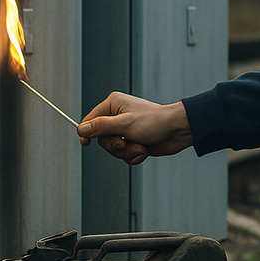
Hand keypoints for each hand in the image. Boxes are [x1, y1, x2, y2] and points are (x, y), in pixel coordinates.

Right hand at [76, 92, 192, 164]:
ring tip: (140, 146)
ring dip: (127, 151)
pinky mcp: (134, 141)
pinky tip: (144, 149)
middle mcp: (118, 116)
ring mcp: (127, 130)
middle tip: (124, 143)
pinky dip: (134, 155)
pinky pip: (125, 154)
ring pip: (114, 149)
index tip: (85, 143)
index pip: (91, 119)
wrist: (178, 131)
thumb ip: (101, 127)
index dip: (87, 132)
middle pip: (102, 138)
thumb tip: (82, 129)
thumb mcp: (124, 124)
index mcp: (114, 105)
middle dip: (115, 145)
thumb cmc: (155, 121)